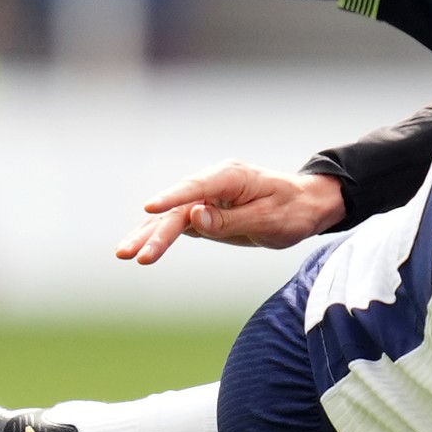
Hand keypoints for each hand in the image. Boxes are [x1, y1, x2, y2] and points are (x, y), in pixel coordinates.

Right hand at [115, 163, 343, 263]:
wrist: (308, 205)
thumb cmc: (292, 210)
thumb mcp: (267, 219)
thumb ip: (230, 220)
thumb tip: (194, 217)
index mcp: (230, 176)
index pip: (195, 187)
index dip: (172, 198)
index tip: (150, 208)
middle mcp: (212, 183)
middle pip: (177, 207)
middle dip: (154, 231)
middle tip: (133, 255)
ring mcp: (205, 196)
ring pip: (171, 217)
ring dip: (147, 235)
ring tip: (123, 255)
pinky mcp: (204, 212)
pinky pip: (177, 223)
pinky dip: (157, 235)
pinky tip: (136, 248)